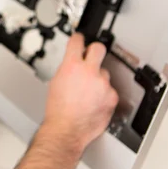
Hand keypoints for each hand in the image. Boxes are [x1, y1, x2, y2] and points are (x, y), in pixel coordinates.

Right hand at [44, 33, 118, 150]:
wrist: (67, 129)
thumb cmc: (58, 110)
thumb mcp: (55, 82)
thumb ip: (67, 69)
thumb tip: (72, 65)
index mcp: (71, 66)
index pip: (77, 41)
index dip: (78, 39)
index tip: (79, 39)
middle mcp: (89, 71)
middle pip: (98, 48)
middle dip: (95, 50)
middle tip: (92, 55)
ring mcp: (102, 83)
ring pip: (104, 73)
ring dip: (98, 79)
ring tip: (88, 93)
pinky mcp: (112, 96)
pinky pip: (109, 90)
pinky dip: (104, 95)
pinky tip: (94, 102)